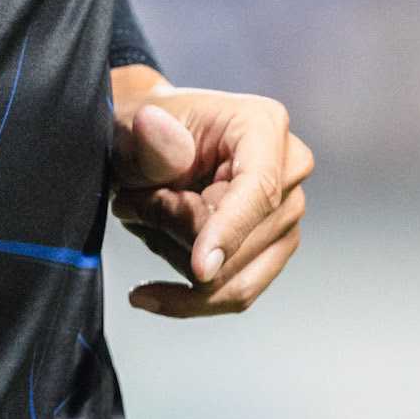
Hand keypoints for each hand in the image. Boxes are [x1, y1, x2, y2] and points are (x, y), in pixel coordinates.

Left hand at [110, 67, 312, 317]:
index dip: (229, 230)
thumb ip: (147, 139)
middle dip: (172, 232)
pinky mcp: (273, 247)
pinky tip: (151, 289)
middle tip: (132, 201)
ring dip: (173, 255)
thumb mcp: (132, 124)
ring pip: (233, 275)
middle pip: (239, 240)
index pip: (257, 189)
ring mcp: (286, 213)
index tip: (201, 270)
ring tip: (139, 216)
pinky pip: (234, 293)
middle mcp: (288, 169)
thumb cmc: (143, 129)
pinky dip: (186, 294)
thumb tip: (154, 129)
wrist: (143, 144)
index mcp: (262, 125)